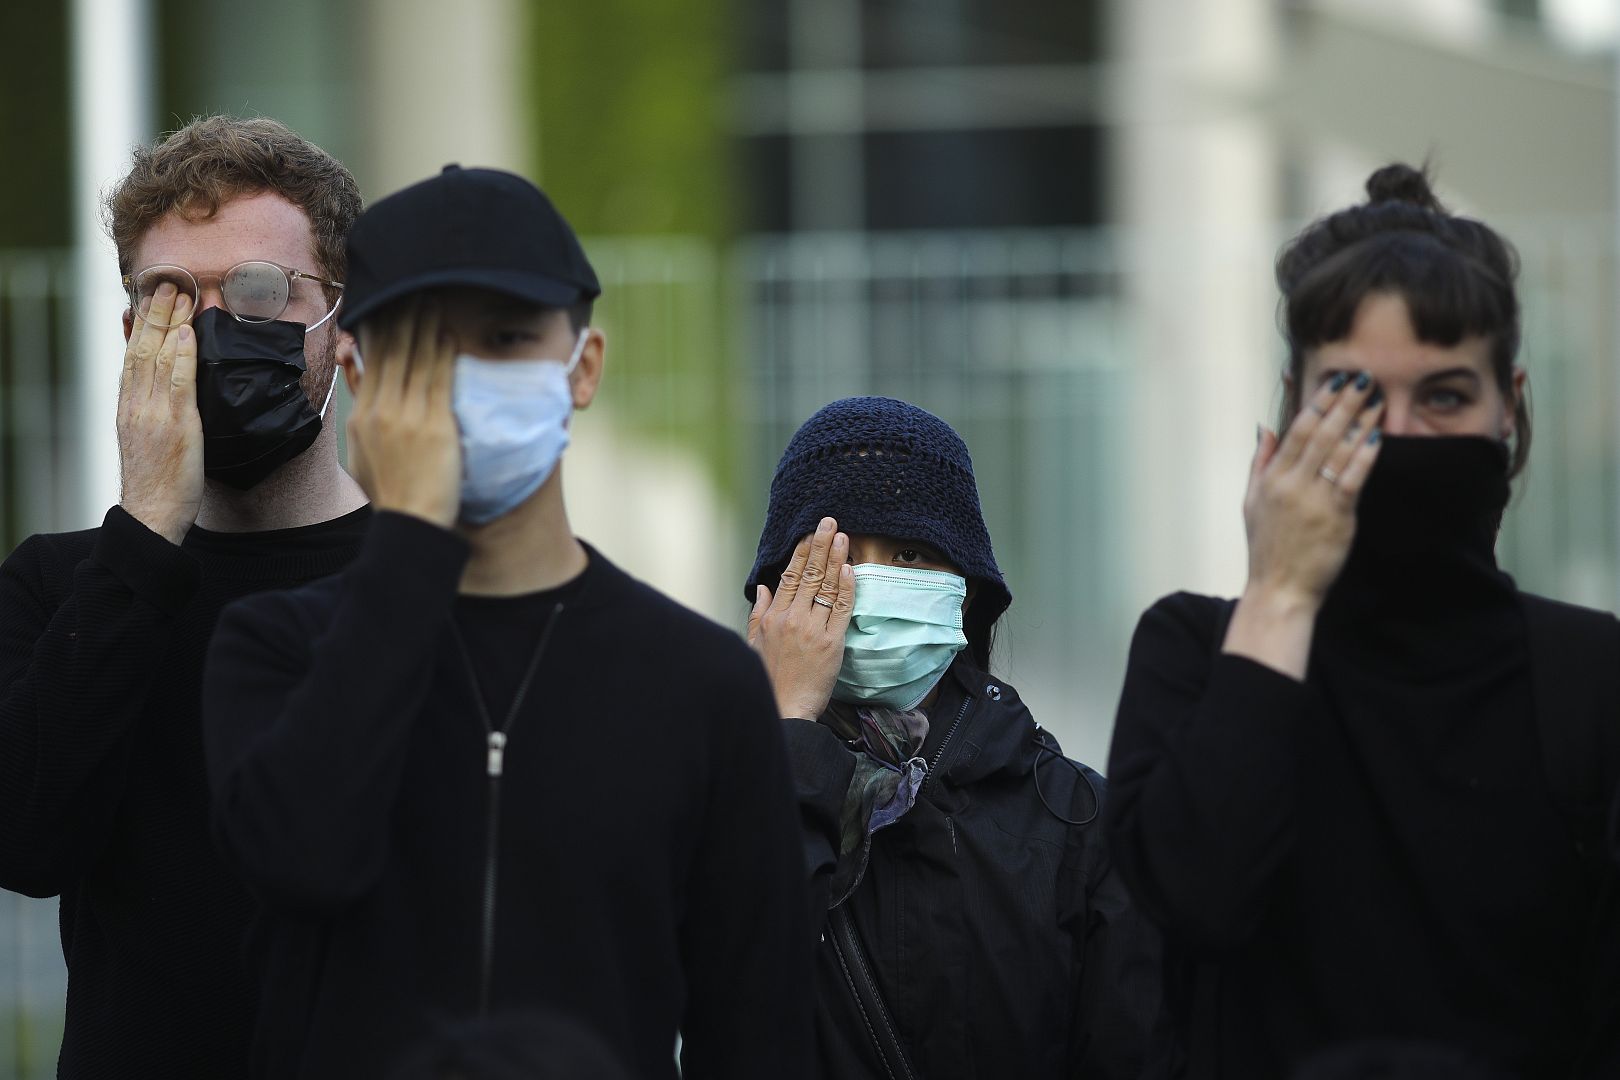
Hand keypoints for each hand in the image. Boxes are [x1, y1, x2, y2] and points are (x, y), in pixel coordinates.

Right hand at [118, 284, 202, 545]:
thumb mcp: (147, 437)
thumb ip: (152, 408)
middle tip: (166, 282)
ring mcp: (154, 412)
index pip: (132, 354)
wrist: (152, 513)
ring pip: (157, 356)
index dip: (141, 323)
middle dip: (154, 313)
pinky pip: (178, 381)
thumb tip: (162, 385)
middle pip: (142, 347)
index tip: (150, 297)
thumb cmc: (157, 481)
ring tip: (180, 293)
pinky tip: (188, 332)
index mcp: (129, 405)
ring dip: (170, 322)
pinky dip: (182, 354)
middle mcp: (137, 403)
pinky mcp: (175, 424)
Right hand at [345, 298, 460, 528]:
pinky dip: (442, 353)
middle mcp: (380, 411)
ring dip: (424, 325)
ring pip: (413, 359)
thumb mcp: (364, 453)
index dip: (379, 328)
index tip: (386, 303)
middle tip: (412, 287)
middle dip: (402, 316)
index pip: (370, 361)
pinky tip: (447, 333)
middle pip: (389, 352)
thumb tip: (360, 381)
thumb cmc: (393, 493)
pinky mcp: (433, 426)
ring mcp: (406, 417)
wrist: (409, 523)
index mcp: (362, 417)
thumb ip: (364, 417)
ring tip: (432, 299)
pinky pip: (437, 380)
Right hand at [747, 517, 854, 718]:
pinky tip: (850, 569)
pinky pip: (842, 608)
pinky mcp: (832, 642)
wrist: (785, 707)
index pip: (790, 575)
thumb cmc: (769, 678)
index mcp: (774, 616)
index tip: (811, 533)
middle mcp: (792, 618)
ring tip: (844, 537)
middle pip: (810, 574)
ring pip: (827, 586)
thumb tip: (763, 587)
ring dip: (836, 559)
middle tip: (830, 522)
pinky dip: (847, 587)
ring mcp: (813, 628)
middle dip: (821, 545)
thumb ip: (760, 612)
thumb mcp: (755, 642)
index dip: (802, 552)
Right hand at [1242, 372, 1383, 609]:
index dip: (1318, 401)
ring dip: (1360, 421)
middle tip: (1363, 378)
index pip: (1297, 429)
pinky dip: (1365, 454)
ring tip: (1377, 399)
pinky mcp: (1335, 516)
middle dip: (1344, 402)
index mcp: (1271, 478)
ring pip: (1338, 450)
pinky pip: (1352, 477)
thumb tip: (1265, 426)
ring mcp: (1312, 499)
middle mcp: (1290, 483)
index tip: (1335, 380)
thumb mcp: (1251, 501)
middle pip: (1321, 432)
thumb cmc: (1266, 549)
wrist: (1279, 589)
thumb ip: (1259, 462)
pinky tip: (1377, 436)